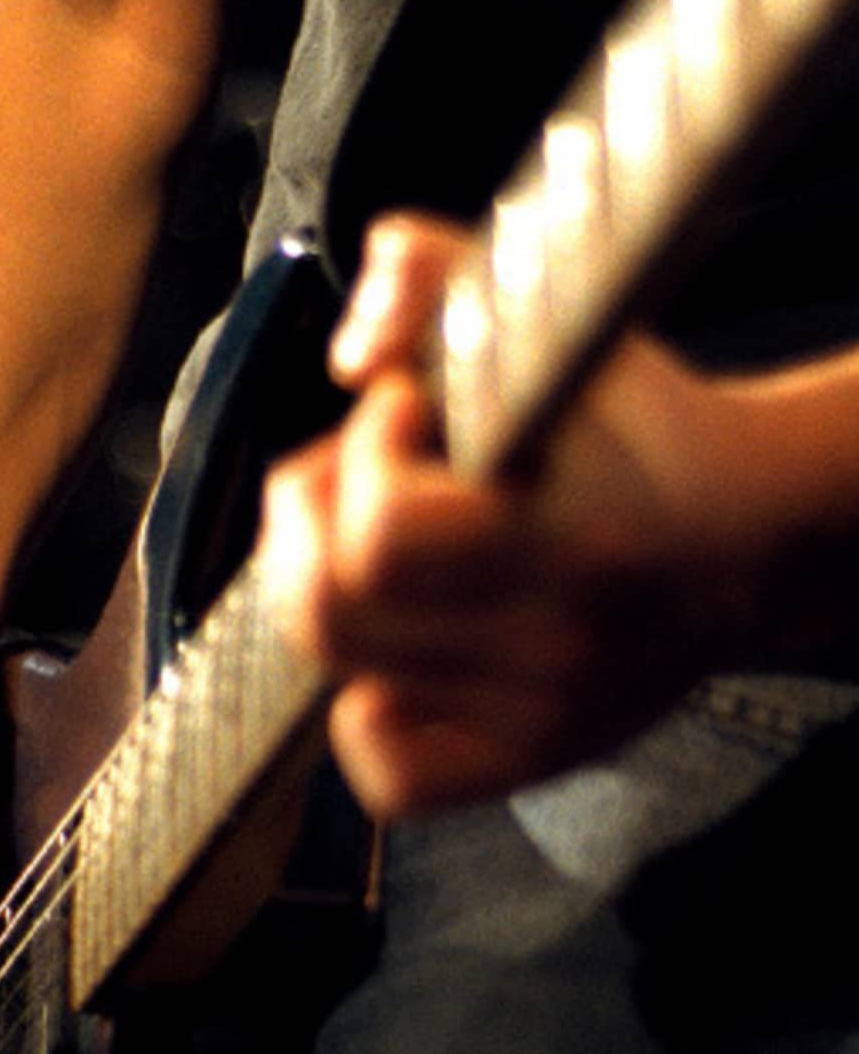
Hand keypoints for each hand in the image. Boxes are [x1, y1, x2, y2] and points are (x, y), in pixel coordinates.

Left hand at [258, 213, 779, 814]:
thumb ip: (434, 279)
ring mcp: (541, 719)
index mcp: (574, 539)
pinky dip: (363, 713)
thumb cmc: (638, 432)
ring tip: (374, 544)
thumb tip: (348, 355)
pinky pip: (389, 775)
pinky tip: (396, 654)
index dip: (360, 458)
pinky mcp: (527, 763)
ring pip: (341, 674)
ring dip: (325, 590)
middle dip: (304, 522)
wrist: (749, 541)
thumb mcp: (555, 318)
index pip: (382, 535)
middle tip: (348, 477)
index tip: (401, 414)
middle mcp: (557, 648)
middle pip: (327, 613)